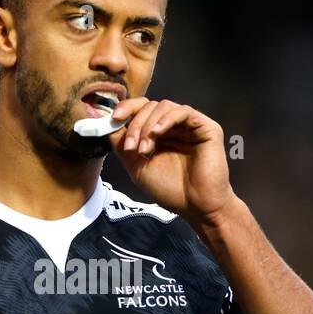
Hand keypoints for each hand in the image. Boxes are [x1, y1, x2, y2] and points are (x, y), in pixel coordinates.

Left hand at [106, 97, 235, 224]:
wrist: (196, 207)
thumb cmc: (171, 190)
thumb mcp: (137, 167)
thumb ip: (122, 145)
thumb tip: (106, 124)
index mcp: (159, 133)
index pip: (141, 109)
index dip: (126, 108)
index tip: (113, 118)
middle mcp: (174, 126)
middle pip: (150, 106)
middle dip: (135, 124)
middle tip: (131, 147)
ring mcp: (190, 125)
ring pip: (164, 106)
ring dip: (148, 125)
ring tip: (144, 149)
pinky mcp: (206, 127)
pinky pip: (183, 111)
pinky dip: (166, 119)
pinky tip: (157, 132)